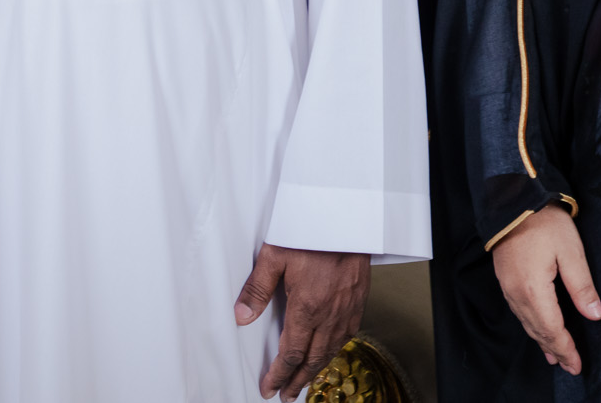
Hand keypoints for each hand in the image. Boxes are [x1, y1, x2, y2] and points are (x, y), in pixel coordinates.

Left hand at [234, 243, 369, 398]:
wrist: (347, 214)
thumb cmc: (310, 230)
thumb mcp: (275, 255)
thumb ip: (257, 289)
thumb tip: (241, 318)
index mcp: (307, 306)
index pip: (290, 353)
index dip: (278, 374)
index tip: (269, 388)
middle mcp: (330, 314)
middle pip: (313, 359)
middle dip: (297, 381)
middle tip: (286, 396)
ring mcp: (347, 308)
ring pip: (332, 349)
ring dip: (316, 368)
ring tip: (304, 380)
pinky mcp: (359, 298)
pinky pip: (348, 334)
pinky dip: (336, 349)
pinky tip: (329, 350)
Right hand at [489, 204, 600, 375]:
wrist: (512, 200)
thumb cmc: (543, 223)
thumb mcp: (571, 252)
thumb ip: (582, 287)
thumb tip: (595, 315)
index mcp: (534, 290)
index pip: (553, 330)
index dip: (567, 348)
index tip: (577, 365)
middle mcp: (517, 294)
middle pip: (538, 330)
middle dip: (555, 349)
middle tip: (570, 366)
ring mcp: (507, 287)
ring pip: (526, 323)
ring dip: (541, 340)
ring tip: (554, 354)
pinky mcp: (504, 278)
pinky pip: (518, 311)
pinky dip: (530, 325)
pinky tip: (536, 327)